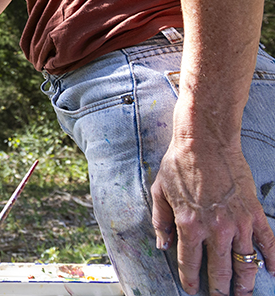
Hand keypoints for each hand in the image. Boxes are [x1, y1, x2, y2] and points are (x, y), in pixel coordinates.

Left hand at [151, 137, 274, 294]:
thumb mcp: (159, 192)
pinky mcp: (254, 213)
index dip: (191, 280)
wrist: (205, 142)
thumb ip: (160, 221)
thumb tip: (162, 244)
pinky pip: (267, 242)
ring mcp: (238, 222)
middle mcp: (215, 228)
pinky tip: (271, 271)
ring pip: (246, 263)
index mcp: (189, 225)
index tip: (193, 290)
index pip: (190, 262)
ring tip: (243, 294)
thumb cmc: (179, 164)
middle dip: (220, 290)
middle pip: (221, 270)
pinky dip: (271, 259)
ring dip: (245, 283)